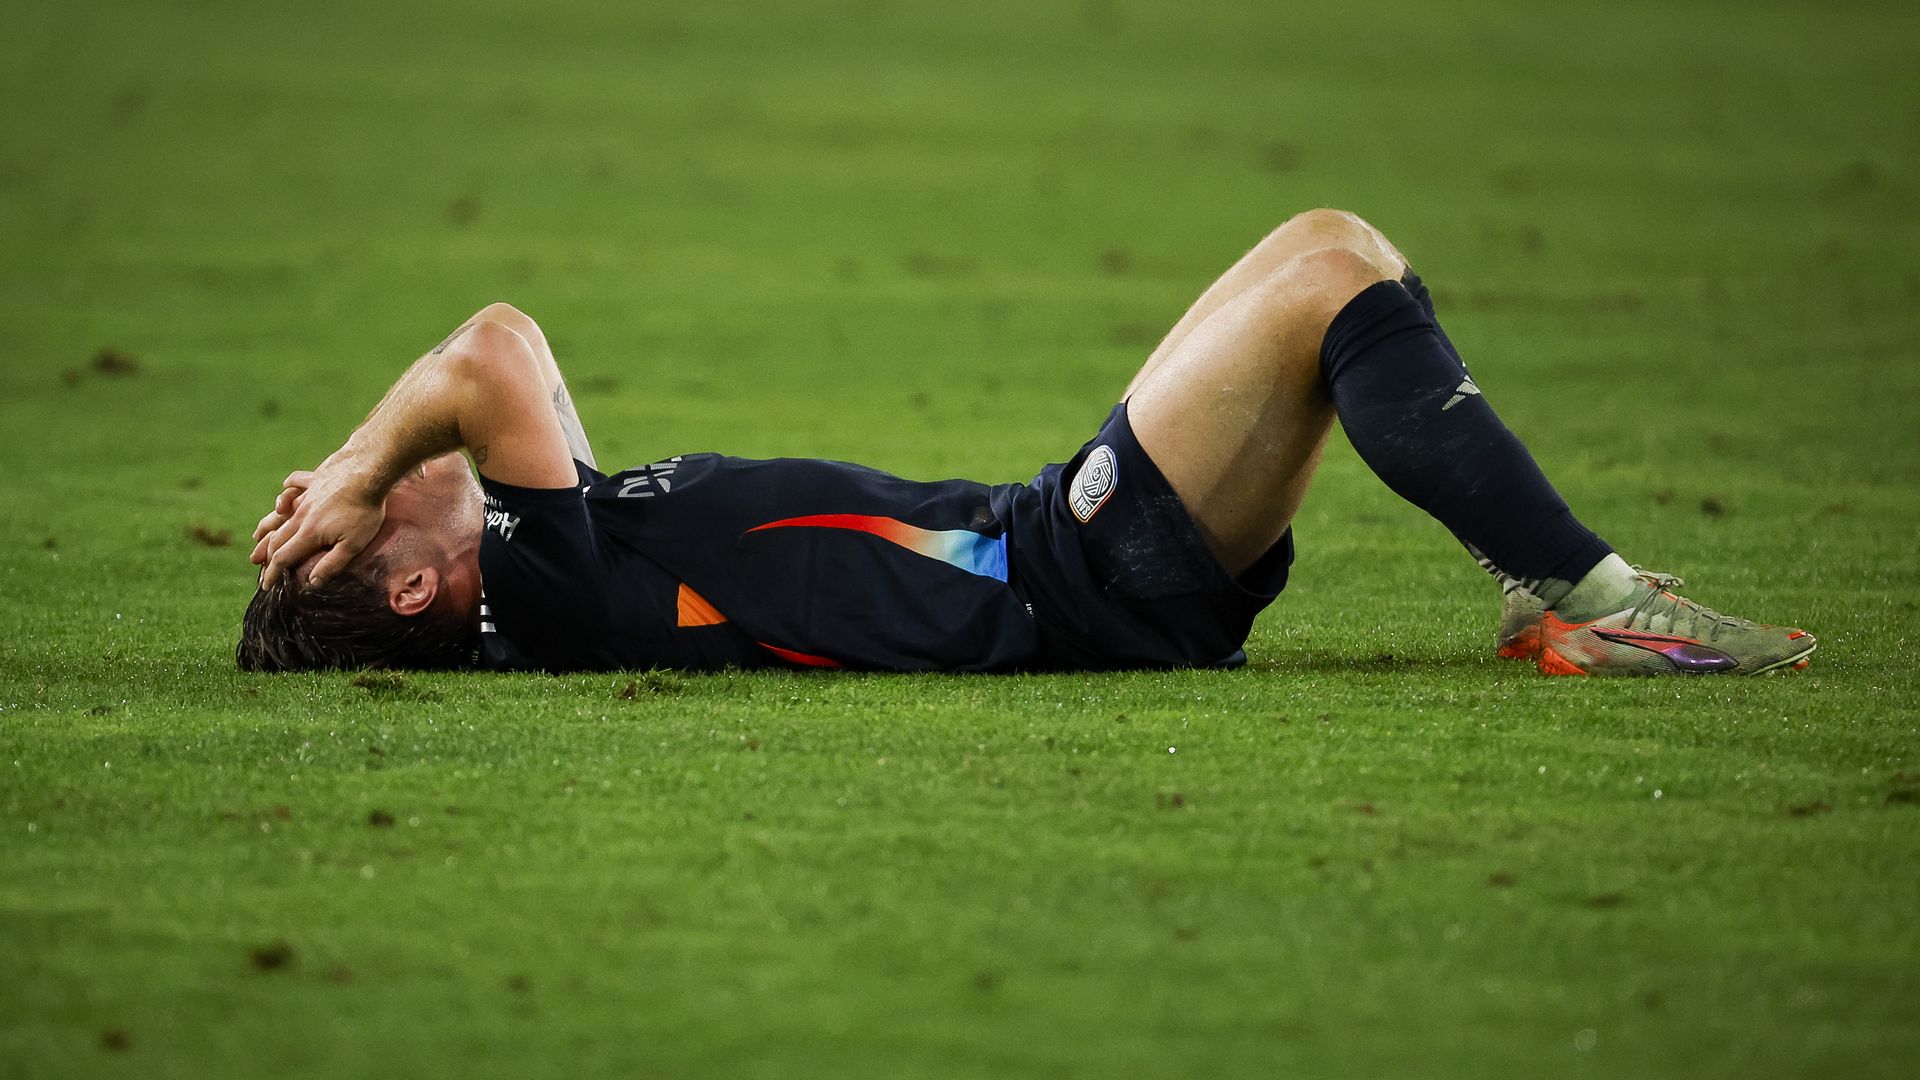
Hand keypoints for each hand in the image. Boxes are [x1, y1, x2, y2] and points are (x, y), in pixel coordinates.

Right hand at [254, 461, 387, 589]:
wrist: (367, 472)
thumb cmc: (363, 511)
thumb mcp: (352, 545)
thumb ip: (331, 565)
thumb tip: (312, 584)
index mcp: (308, 534)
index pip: (283, 558)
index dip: (273, 573)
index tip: (266, 585)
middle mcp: (301, 515)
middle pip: (277, 537)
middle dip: (266, 554)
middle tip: (257, 564)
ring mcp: (307, 496)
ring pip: (280, 513)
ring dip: (267, 525)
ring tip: (257, 535)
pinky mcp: (315, 481)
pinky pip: (295, 484)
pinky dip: (288, 491)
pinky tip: (286, 490)